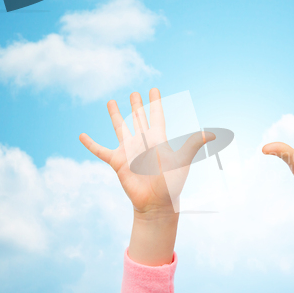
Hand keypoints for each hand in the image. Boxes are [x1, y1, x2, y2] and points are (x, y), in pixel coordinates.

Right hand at [79, 88, 213, 265]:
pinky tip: (81, 135)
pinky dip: (90, 144)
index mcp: (158, 139)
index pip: (156, 115)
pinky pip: (100, 151)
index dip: (155, 102)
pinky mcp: (117, 162)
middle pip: (138, 118)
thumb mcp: (182, 160)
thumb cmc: (172, 183)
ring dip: (116, 115)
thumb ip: (193, 144)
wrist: (157, 203)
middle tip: (135, 93)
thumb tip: (212, 133)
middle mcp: (143, 142)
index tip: (154, 89)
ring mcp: (129, 151)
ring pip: (120, 128)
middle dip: (137, 105)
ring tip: (111, 101)